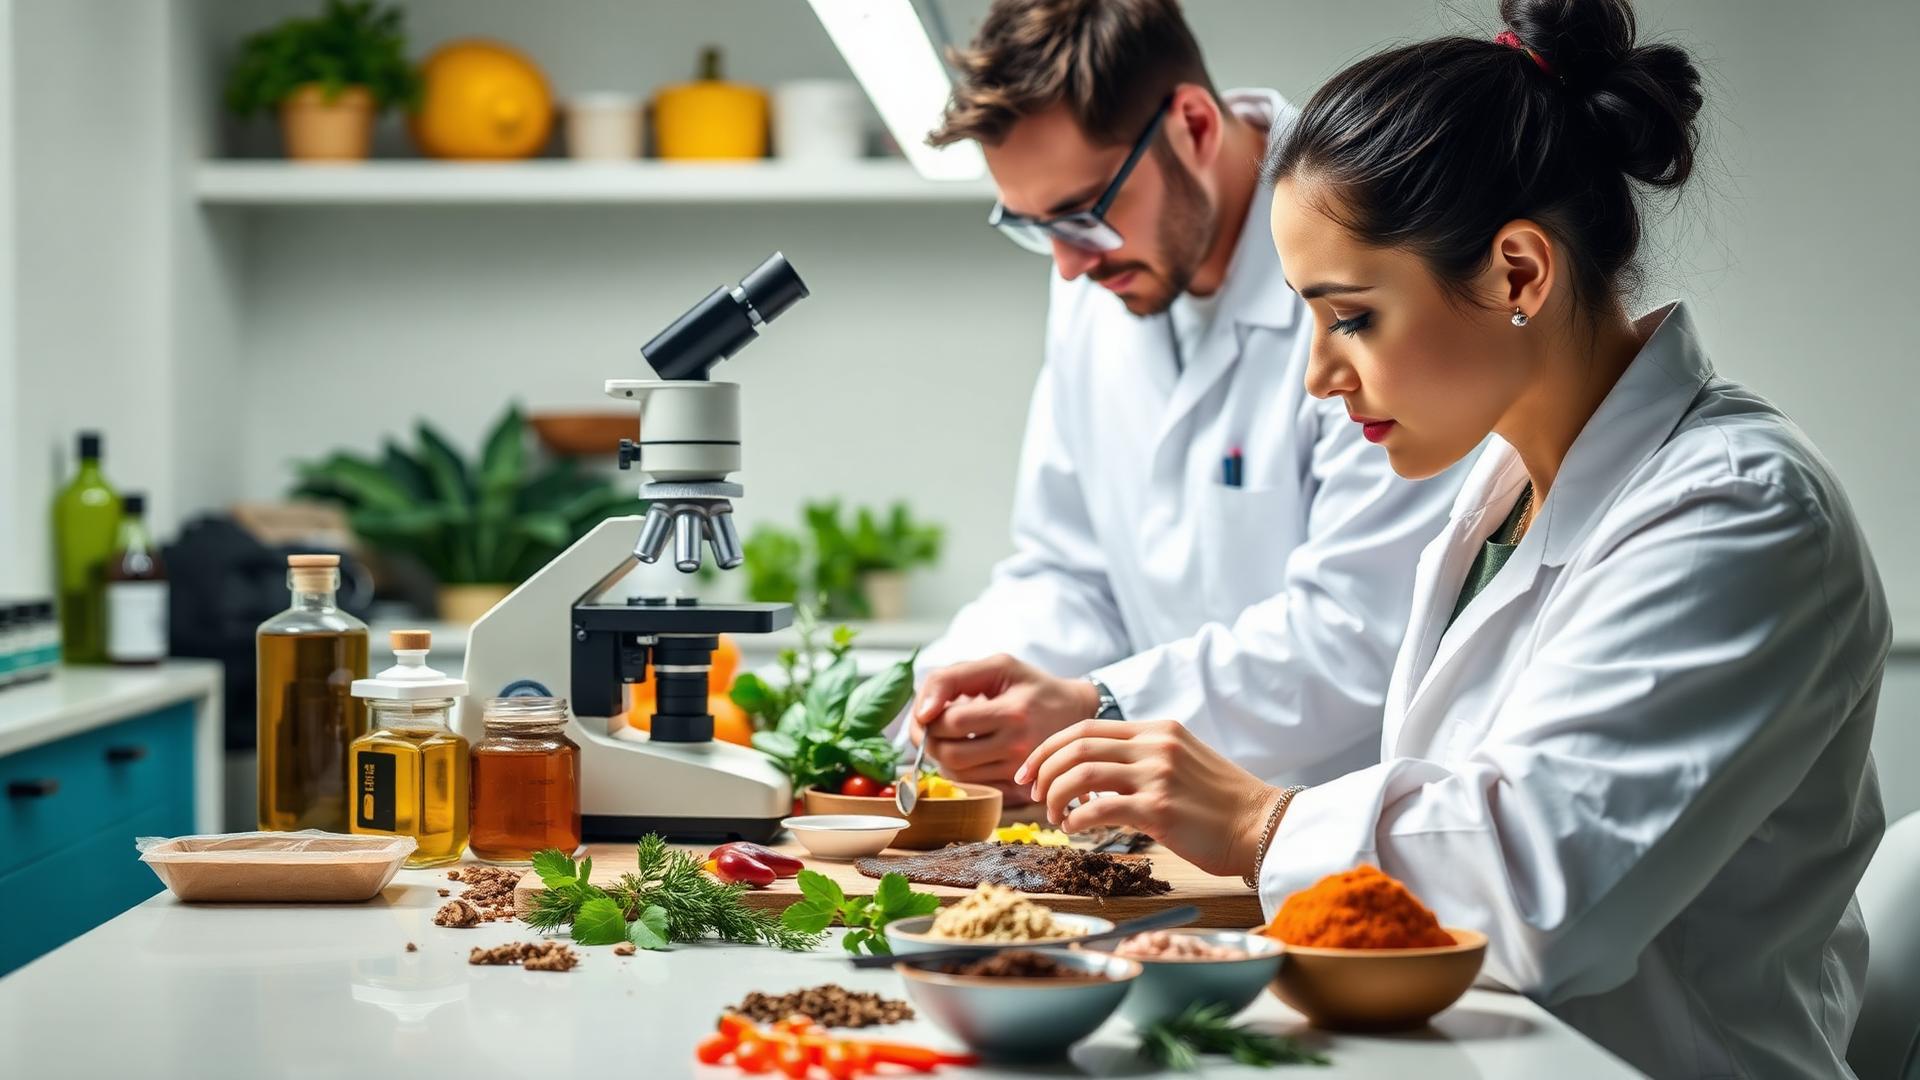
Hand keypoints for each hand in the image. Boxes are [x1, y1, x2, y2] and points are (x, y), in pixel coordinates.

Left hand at [910, 654, 1101, 792]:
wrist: (1076, 712)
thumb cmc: (1031, 686)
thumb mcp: (998, 666)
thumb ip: (951, 679)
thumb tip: (921, 712)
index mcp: (1014, 712)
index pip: (953, 722)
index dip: (930, 719)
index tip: (929, 712)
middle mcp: (1019, 746)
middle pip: (951, 754)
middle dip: (931, 741)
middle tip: (933, 727)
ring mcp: (1020, 772)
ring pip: (958, 775)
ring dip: (942, 758)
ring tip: (952, 738)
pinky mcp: (1020, 789)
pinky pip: (974, 787)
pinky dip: (961, 772)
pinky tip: (969, 753)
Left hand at [1014, 719, 1278, 878]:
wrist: (1263, 826)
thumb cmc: (1221, 804)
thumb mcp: (1183, 761)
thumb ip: (1144, 757)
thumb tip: (1095, 772)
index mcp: (1158, 730)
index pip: (1087, 727)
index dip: (1049, 748)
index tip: (1031, 771)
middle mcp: (1156, 745)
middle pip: (1076, 745)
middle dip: (1043, 769)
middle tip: (1031, 793)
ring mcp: (1158, 775)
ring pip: (1082, 773)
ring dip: (1055, 795)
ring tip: (1053, 816)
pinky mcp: (1159, 809)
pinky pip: (1099, 809)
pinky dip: (1076, 818)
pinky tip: (1074, 830)